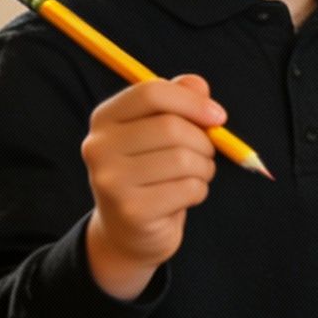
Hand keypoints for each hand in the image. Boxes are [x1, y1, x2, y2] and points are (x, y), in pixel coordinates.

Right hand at [82, 75, 221, 299]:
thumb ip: (179, 100)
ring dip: (204, 168)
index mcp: (104, 118)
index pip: (151, 93)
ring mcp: (111, 181)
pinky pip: (187, 188)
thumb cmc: (150, 171)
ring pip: (184, 159)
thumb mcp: (159, 130)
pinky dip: (199, 190)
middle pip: (171, 127)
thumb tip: (198, 85)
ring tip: (196, 175)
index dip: (192, 101)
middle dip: (203, 141)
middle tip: (206, 154)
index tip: (218, 117)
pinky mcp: (131, 210)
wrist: (127, 231)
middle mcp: (99, 147)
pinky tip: (185, 196)